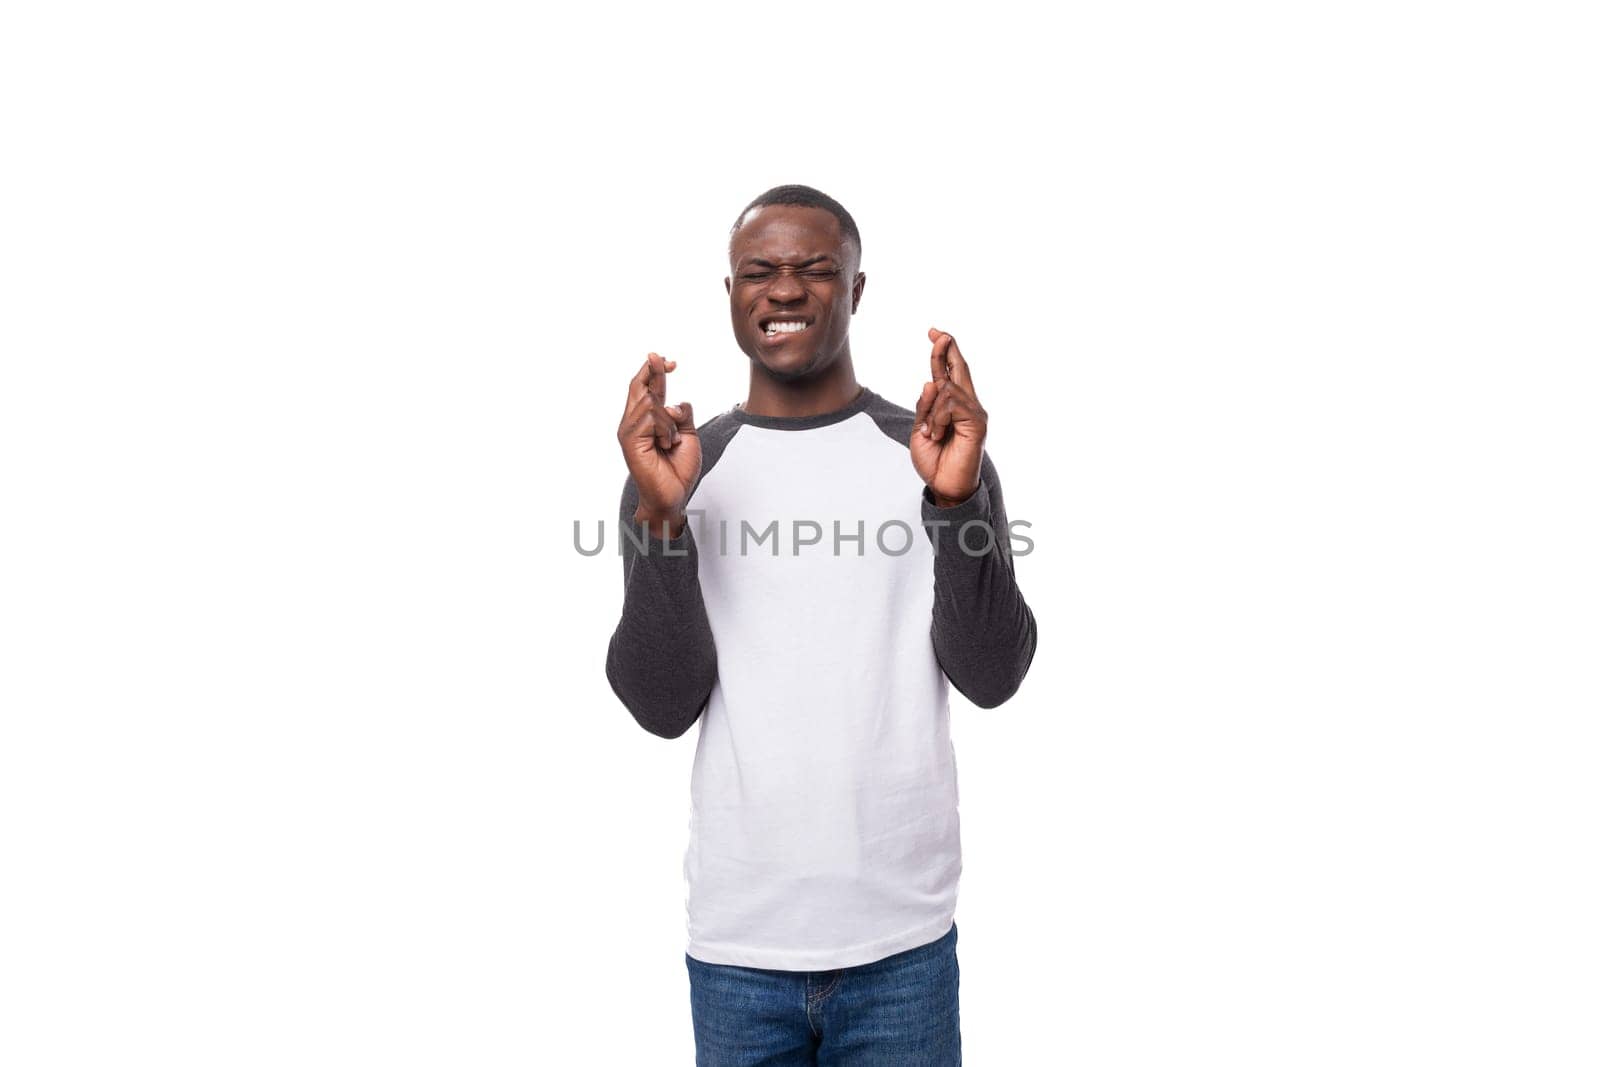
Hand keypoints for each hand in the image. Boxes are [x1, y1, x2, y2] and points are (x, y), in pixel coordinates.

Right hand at [617, 353, 700, 535]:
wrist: (673, 496)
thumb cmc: (678, 469)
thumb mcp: (688, 435)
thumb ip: (682, 415)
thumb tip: (675, 403)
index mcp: (646, 420)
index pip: (647, 388)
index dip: (656, 371)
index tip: (672, 361)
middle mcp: (633, 422)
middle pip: (640, 386)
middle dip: (654, 370)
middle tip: (670, 362)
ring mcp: (629, 430)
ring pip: (651, 402)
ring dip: (669, 421)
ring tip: (670, 442)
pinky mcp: (629, 439)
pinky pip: (651, 417)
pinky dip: (665, 430)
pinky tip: (666, 445)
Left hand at [912, 327, 987, 506]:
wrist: (945, 487)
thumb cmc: (934, 461)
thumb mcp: (920, 430)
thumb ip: (924, 407)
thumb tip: (931, 381)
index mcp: (953, 406)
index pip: (948, 373)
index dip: (942, 353)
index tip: (935, 332)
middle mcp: (968, 405)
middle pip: (958, 369)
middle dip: (946, 350)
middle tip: (937, 332)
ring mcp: (975, 413)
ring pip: (946, 390)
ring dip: (931, 411)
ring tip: (932, 433)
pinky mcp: (977, 423)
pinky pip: (950, 405)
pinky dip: (938, 419)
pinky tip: (938, 434)